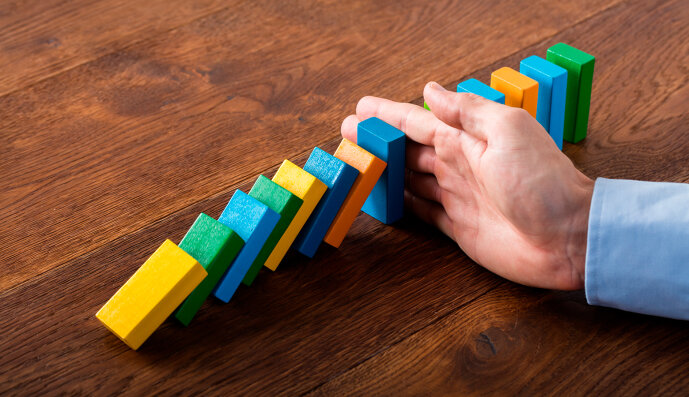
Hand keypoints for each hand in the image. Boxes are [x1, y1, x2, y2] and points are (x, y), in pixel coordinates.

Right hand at [341, 82, 593, 289]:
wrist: (568, 237)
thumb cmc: (543, 182)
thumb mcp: (508, 131)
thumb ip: (468, 111)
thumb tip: (432, 90)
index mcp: (468, 140)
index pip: (418, 122)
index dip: (388, 115)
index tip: (361, 109)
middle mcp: (459, 166)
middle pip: (408, 151)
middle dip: (380, 142)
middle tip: (349, 137)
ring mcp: (457, 196)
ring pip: (411, 180)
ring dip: (387, 171)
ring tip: (361, 165)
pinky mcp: (458, 227)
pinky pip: (422, 212)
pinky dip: (404, 205)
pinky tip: (390, 199)